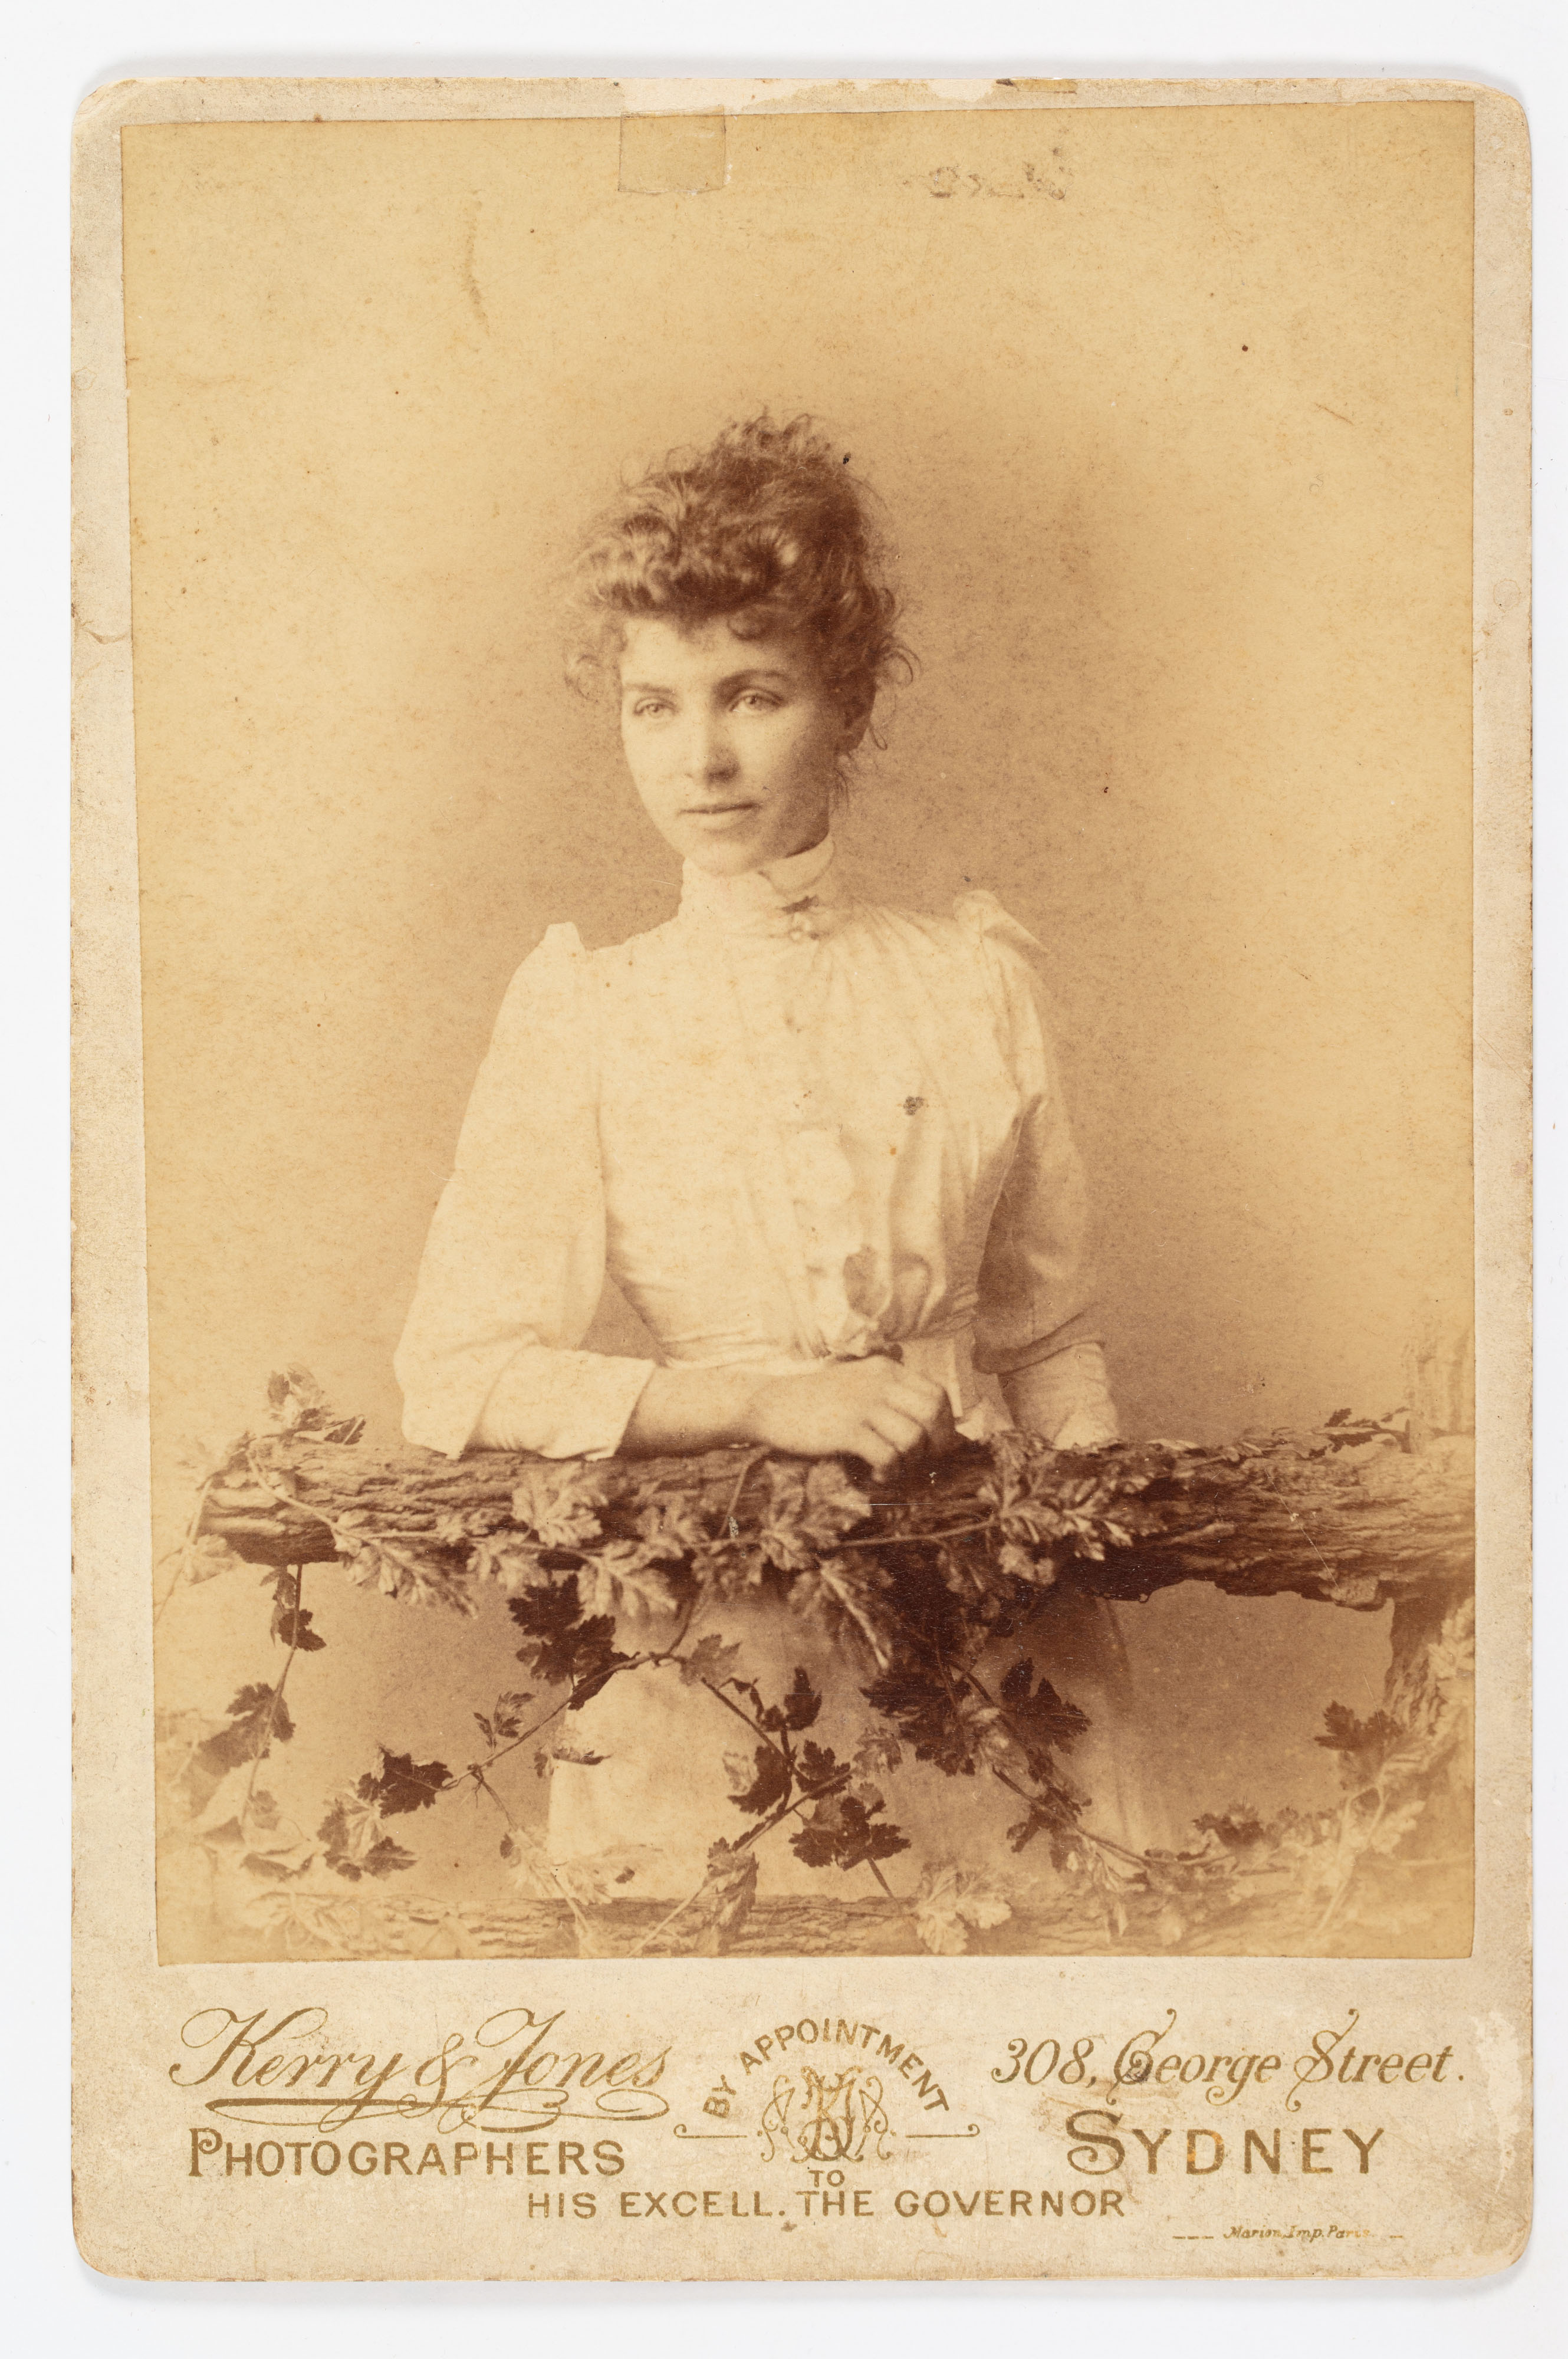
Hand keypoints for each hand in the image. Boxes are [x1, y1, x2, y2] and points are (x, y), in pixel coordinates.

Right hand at [743, 1356, 956, 1475]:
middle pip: (933, 1414)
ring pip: (913, 1438)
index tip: (935, 1445)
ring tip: (892, 1469)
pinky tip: (878, 1475)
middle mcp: (879, 1383)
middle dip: (936, 1445)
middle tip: (920, 1462)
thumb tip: (933, 1426)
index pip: (937, 1394)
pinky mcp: (846, 1430)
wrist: (770, 1404)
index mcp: (886, 1370)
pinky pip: (888, 1455)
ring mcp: (862, 1406)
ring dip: (910, 1462)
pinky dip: (890, 1471)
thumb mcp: (858, 1385)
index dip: (946, 1424)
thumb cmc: (817, 1401)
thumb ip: (891, 1396)